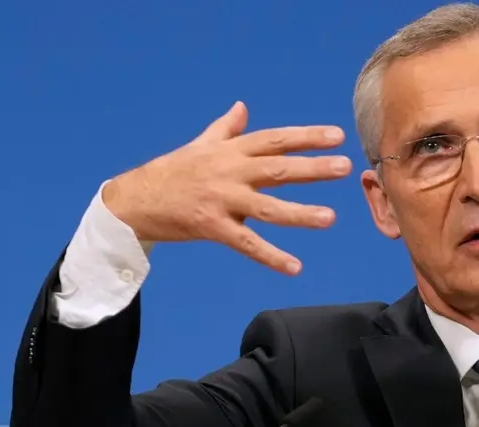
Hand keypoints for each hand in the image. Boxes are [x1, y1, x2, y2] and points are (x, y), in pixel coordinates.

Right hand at [101, 101, 351, 274]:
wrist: (133, 200)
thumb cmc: (172, 173)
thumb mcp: (200, 146)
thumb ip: (226, 129)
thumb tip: (242, 106)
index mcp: (230, 151)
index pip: (275, 140)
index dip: (306, 136)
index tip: (336, 135)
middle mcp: (229, 172)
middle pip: (277, 169)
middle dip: (312, 168)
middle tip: (346, 167)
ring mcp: (221, 200)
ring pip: (267, 207)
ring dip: (300, 213)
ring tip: (331, 218)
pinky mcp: (212, 227)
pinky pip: (247, 244)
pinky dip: (271, 256)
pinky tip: (295, 267)